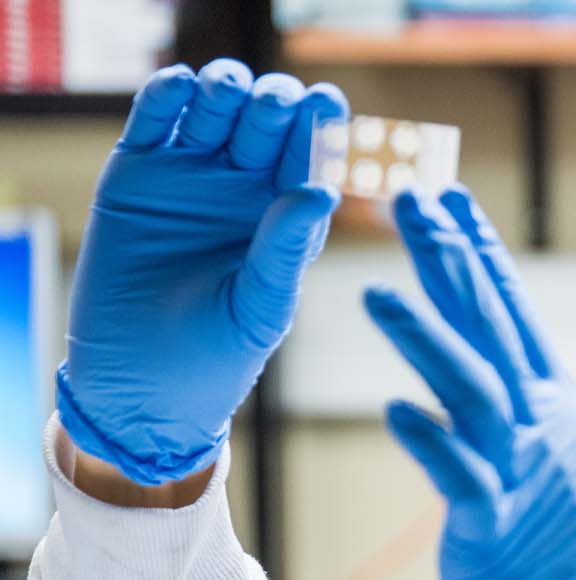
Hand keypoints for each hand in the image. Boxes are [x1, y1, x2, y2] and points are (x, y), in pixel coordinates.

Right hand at [57, 59, 345, 484]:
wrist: (138, 385)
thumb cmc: (215, 358)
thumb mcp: (259, 308)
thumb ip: (285, 251)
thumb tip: (322, 191)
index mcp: (289, 217)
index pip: (310, 158)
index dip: (320, 127)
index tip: (327, 103)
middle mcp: (245, 189)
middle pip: (266, 123)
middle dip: (274, 104)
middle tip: (274, 103)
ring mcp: (191, 176)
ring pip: (214, 110)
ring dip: (226, 89)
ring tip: (228, 90)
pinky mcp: (137, 174)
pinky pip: (154, 121)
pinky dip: (166, 96)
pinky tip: (180, 87)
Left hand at [367, 187, 575, 579]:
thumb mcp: (567, 479)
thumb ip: (530, 432)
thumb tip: (493, 400)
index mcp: (558, 413)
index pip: (515, 319)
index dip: (480, 257)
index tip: (453, 202)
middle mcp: (545, 431)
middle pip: (491, 330)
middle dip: (449, 261)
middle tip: (412, 198)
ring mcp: (524, 478)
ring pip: (472, 390)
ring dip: (424, 337)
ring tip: (376, 290)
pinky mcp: (496, 531)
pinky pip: (459, 477)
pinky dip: (430, 438)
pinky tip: (396, 407)